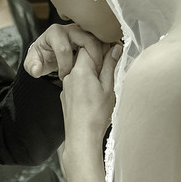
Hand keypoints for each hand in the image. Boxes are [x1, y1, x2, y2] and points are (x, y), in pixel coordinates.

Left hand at [24, 24, 104, 80]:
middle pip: (87, 40)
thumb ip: (32, 66)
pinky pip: (103, 40)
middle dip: (90, 58)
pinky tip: (109, 60)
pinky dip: (108, 49)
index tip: (64, 76)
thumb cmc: (42, 56)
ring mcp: (83, 31)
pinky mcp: (92, 36)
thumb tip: (37, 69)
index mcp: (55, 33)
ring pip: (98, 39)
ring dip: (101, 54)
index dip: (65, 65)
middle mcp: (70, 29)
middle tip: (89, 73)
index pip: (63, 49)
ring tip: (99, 69)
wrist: (49, 51)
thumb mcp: (33, 62)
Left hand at [61, 44, 121, 158]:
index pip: (89, 46)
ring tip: (105, 80)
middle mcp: (69, 76)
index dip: (102, 45)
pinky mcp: (66, 96)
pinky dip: (86, 81)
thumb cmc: (95, 115)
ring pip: (79, 70)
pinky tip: (95, 92)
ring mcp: (66, 86)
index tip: (114, 49)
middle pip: (83, 56)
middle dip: (98, 57)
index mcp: (80, 70)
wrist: (81, 136)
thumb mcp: (108, 87)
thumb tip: (114, 49)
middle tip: (112, 63)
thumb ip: (110, 66)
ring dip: (92, 70)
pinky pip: (76, 82)